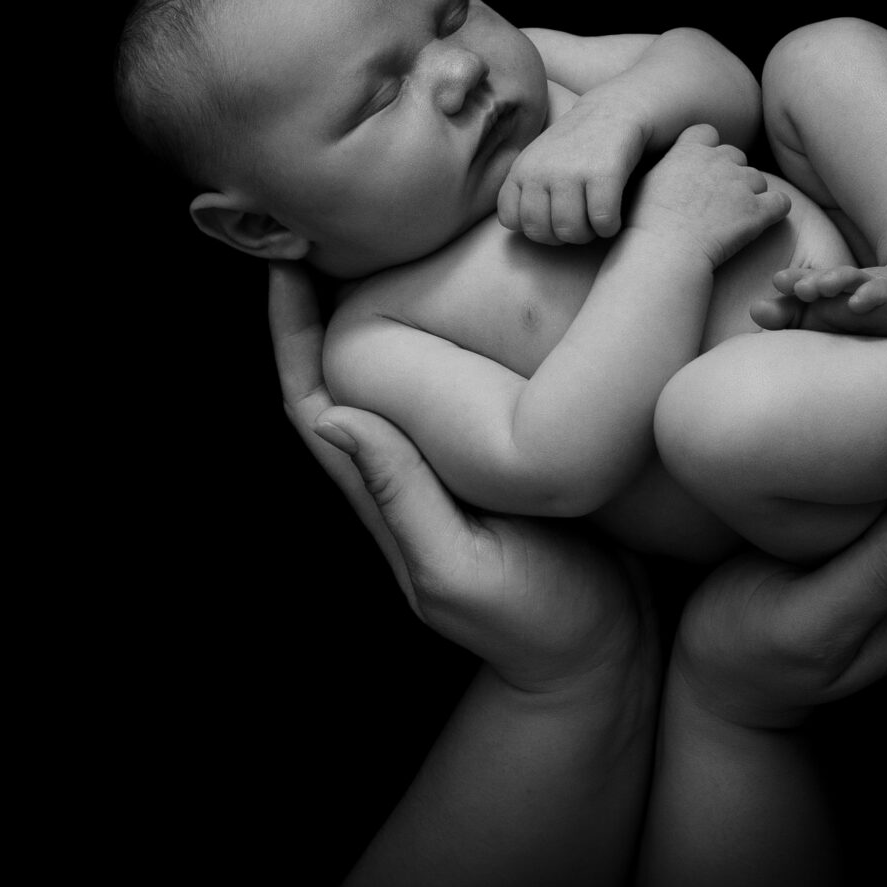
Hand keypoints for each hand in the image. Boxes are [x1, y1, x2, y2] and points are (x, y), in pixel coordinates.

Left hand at [270, 263, 652, 691]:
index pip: (312, 397)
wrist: (604, 661)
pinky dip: (452, 335)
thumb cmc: (537, 623)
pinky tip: (478, 295)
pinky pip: (459, 388)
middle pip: (343, 373)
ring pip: (401, 374)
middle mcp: (408, 472)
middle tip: (331, 224)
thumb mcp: (461, 569)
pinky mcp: (503, 462)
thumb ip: (400, 499)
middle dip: (326, 302)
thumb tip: (335, 418)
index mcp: (384, 493)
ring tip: (399, 239)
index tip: (281, 261)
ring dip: (385, 309)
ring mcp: (453, 468)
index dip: (288, 332)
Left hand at [497, 95, 646, 244]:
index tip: (553, 216)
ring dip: (587, 234)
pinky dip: (609, 227)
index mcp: (521, 169)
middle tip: (578, 221)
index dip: (534, 227)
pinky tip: (613, 215)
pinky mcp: (603, 174)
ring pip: (571, 231)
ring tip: (595, 219)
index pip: (511, 219)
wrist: (614, 111)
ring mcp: (571, 171)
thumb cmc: (575, 146)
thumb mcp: (538, 161)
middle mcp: (541, 170)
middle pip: (541, 232)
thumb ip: (525, 191)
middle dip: (562, 236)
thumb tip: (524, 230)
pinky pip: (602, 222)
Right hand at [624, 124, 790, 269]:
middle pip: (736, 155)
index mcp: (689, 151)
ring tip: (733, 218)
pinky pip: (781, 202)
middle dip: (731, 173)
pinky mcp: (757, 210)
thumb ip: (666, 168)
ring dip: (751, 194)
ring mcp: (740, 184)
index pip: (707, 133)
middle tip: (718, 201)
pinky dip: (775, 210)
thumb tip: (671, 169)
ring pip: (758, 179)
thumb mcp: (645, 183)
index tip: (702, 170)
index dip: (708, 150)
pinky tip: (763, 221)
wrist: (664, 253)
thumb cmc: (646, 226)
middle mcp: (717, 161)